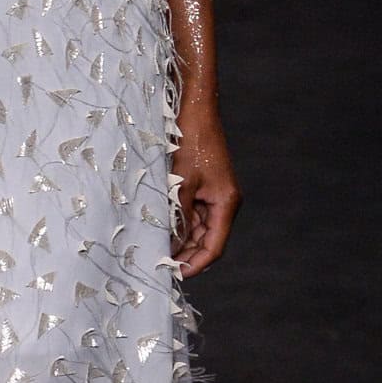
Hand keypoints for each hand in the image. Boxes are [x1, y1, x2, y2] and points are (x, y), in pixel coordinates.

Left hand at [171, 98, 239, 276]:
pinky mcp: (203, 184)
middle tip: (159, 266)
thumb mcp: (181, 182)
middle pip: (206, 240)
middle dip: (185, 254)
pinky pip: (191, 212)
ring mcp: (213, 193)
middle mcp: (223, 201)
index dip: (195, 265)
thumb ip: (178, 216)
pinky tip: (159, 228)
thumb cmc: (190, 140)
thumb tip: (171, 246)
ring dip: (180, 239)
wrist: (194, 106)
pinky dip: (178, 222)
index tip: (174, 275)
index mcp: (226, 203)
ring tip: (155, 250)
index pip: (214, 247)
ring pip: (197, 228)